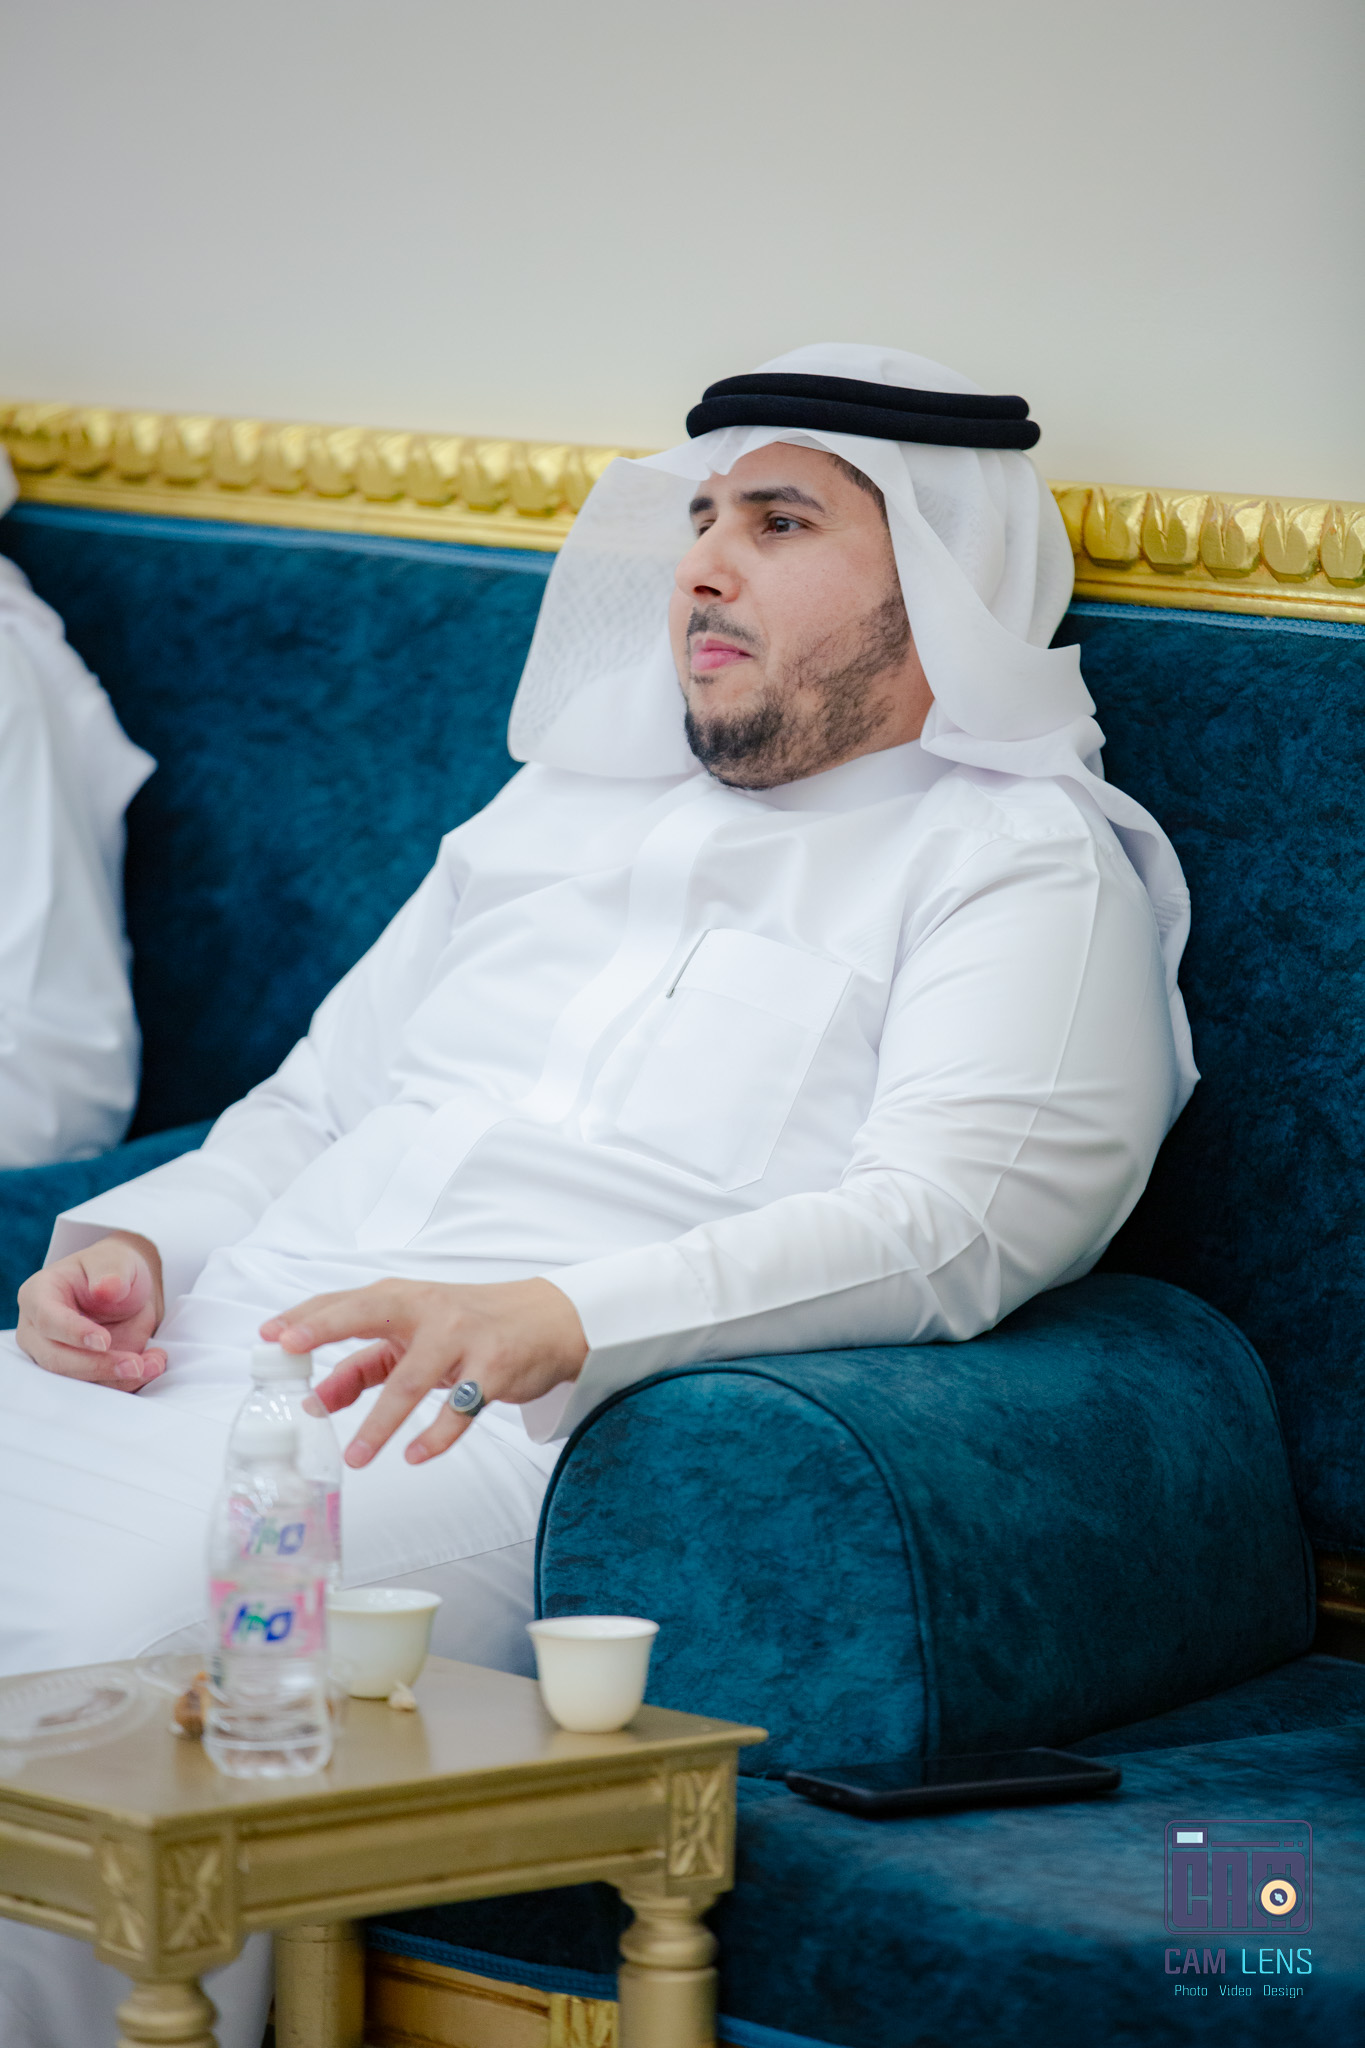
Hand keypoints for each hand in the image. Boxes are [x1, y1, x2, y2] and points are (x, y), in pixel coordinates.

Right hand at [16, 1232, 166, 1388]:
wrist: (126, 1291)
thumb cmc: (112, 1270)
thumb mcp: (116, 1260)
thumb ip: (112, 1272)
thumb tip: (106, 1288)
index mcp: (39, 1295)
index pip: (48, 1320)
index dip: (74, 1333)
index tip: (104, 1341)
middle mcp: (38, 1331)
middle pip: (56, 1359)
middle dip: (97, 1365)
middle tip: (135, 1364)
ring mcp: (55, 1356)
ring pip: (76, 1380)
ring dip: (117, 1379)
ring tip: (154, 1363)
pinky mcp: (79, 1374)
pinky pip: (99, 1386)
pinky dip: (127, 1382)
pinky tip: (153, 1365)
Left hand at [260, 1277, 587, 1467]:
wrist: (547, 1320)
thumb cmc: (472, 1325)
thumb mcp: (415, 1337)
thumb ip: (365, 1365)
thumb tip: (317, 1399)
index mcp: (403, 1298)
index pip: (345, 1303)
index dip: (306, 1318)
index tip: (269, 1335)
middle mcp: (429, 1310)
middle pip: (369, 1317)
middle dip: (327, 1332)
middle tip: (291, 1354)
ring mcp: (462, 1337)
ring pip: (411, 1380)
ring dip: (380, 1422)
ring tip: (356, 1456)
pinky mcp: (493, 1368)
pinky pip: (460, 1408)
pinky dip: (436, 1435)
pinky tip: (415, 1454)